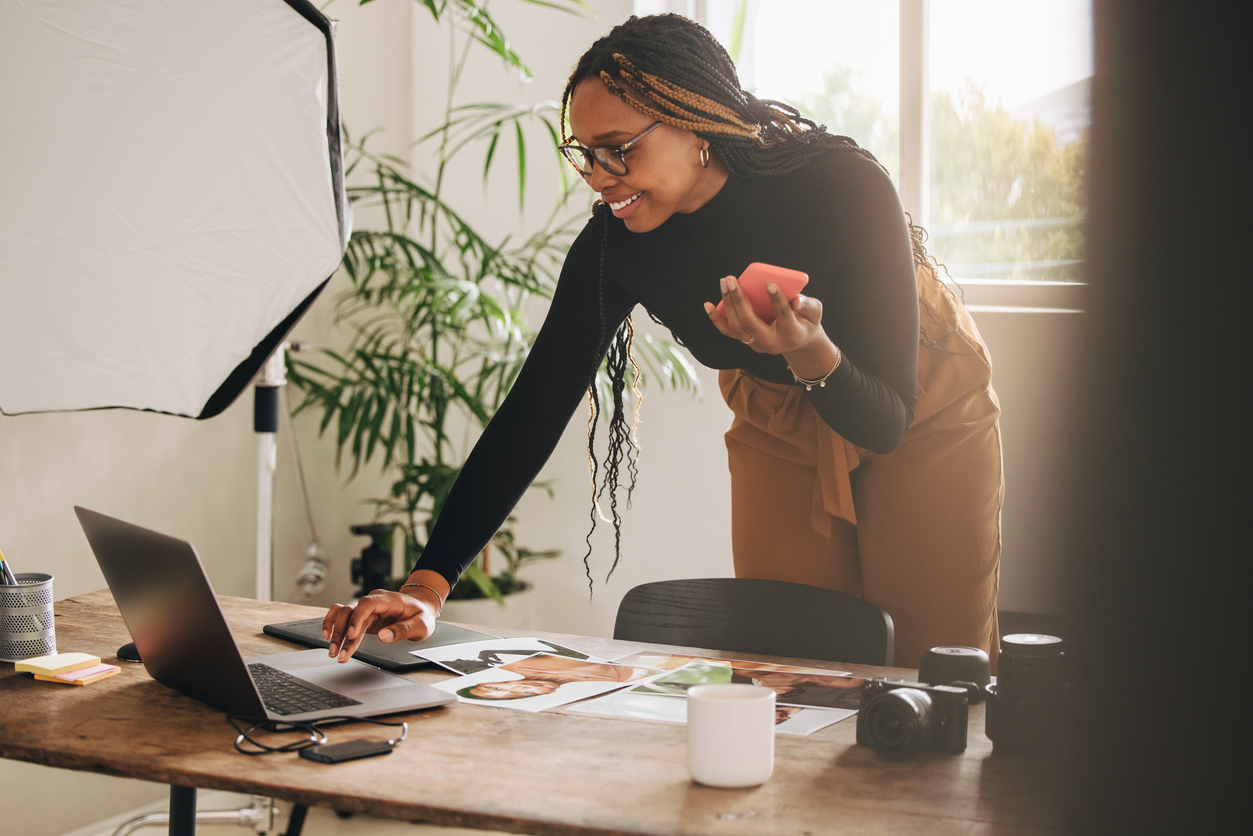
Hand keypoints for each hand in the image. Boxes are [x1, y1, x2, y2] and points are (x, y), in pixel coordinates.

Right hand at [322, 572, 446, 662]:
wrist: (420, 606)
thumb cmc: (421, 615)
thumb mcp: (421, 624)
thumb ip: (403, 629)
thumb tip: (383, 636)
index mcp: (388, 600)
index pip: (367, 604)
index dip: (357, 618)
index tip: (352, 635)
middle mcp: (374, 601)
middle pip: (351, 611)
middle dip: (342, 634)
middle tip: (338, 653)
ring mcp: (366, 608)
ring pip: (343, 614)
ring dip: (336, 632)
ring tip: (332, 651)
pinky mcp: (361, 615)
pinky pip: (342, 614)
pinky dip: (332, 623)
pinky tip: (327, 635)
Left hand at [703, 276, 839, 377]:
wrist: (798, 341)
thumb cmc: (807, 321)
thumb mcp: (815, 313)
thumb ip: (808, 305)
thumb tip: (795, 299)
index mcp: (791, 335)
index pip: (783, 317)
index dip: (777, 301)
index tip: (769, 284)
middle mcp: (771, 344)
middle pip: (751, 323)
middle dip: (739, 300)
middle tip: (732, 279)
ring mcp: (756, 344)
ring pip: (737, 327)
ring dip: (728, 304)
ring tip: (725, 282)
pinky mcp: (747, 340)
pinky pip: (728, 331)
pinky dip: (716, 319)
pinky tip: (708, 305)